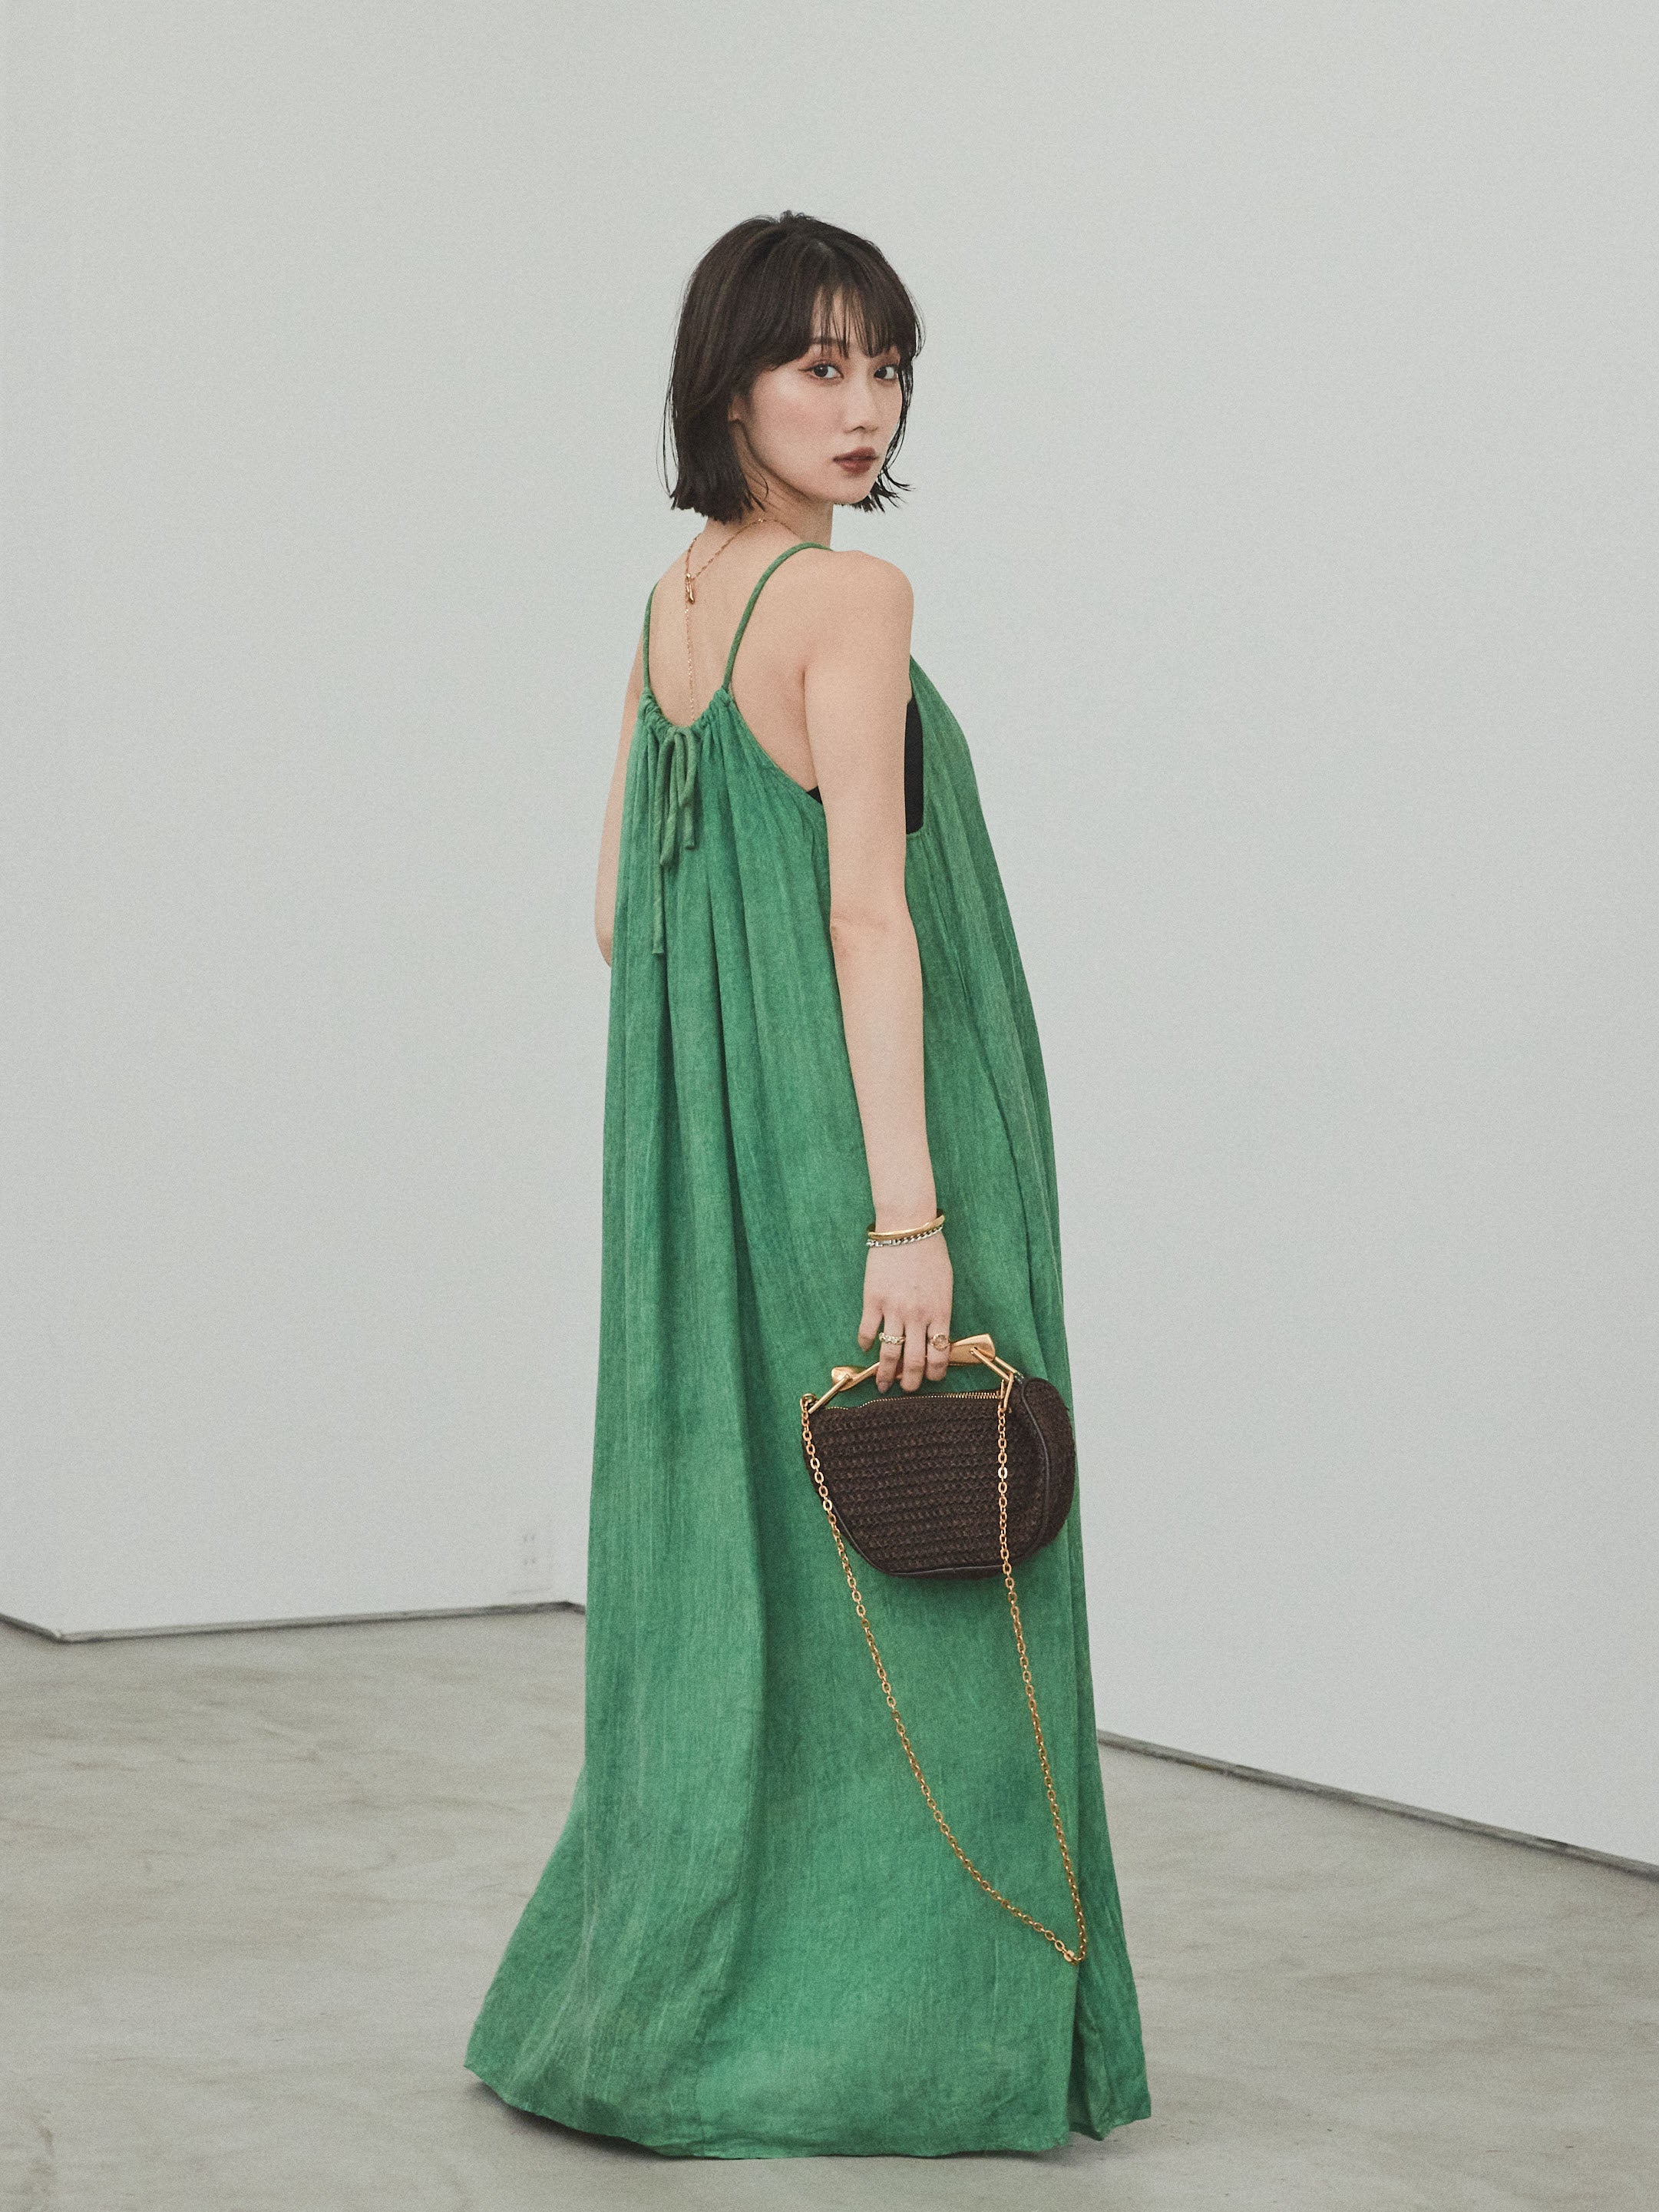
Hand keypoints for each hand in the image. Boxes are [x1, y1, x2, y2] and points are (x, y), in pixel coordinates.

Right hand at [858, 1233, 952, 1391]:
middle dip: (910, 1382)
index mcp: (939, 1312)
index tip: (930, 1378)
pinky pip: (868, 1331)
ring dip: (885, 1374)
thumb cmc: (931, 1253)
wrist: (907, 1228)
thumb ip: (940, 1312)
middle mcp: (917, 1316)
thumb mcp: (945, 1285)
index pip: (939, 1355)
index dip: (935, 1373)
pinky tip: (866, 1348)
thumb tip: (935, 1336)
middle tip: (905, 1390)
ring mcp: (893, 1310)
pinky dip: (866, 1344)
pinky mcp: (873, 1301)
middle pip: (913, 1361)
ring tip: (882, 1385)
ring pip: (889, 1354)